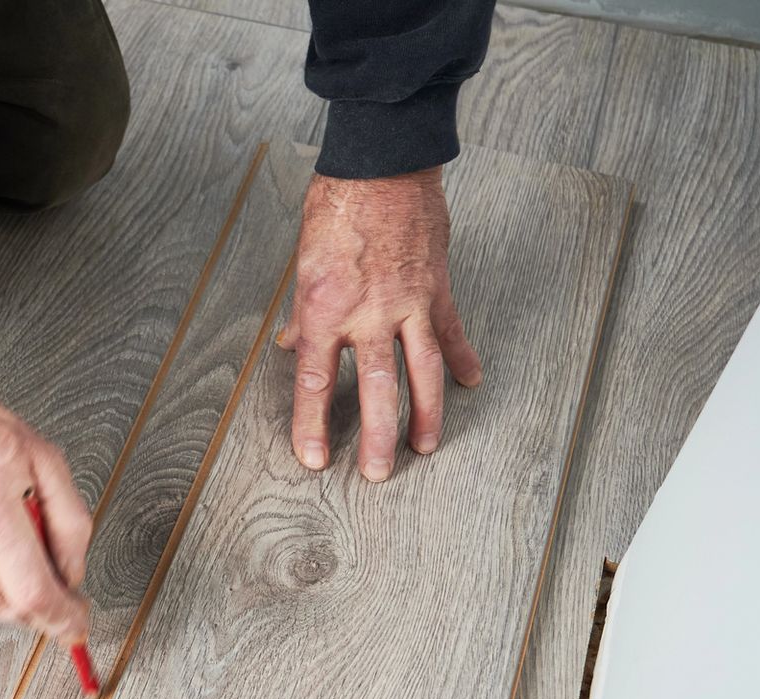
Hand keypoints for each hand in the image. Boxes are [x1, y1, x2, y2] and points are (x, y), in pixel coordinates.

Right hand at [0, 383, 91, 642]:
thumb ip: (71, 525)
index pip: (33, 596)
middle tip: (59, 584)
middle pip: (11, 610)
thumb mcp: (50, 464)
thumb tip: (73, 575)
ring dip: (13, 592)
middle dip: (41, 606)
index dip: (61, 619)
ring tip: (18, 547)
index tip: (76, 625)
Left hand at [278, 168, 482, 480]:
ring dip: (425, 414)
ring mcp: (407, 304)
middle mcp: (367, 314)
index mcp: (324, 310)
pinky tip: (470, 383)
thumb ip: (301, 313)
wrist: (382, 164)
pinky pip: (450, 332)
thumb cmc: (336, 207)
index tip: (314, 459)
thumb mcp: (302, 263)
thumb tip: (289, 345)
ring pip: (420, 371)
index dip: (311, 425)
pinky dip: (462, 359)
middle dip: (378, 437)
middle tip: (379, 474)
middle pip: (375, 389)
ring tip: (425, 447)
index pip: (313, 381)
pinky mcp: (437, 289)